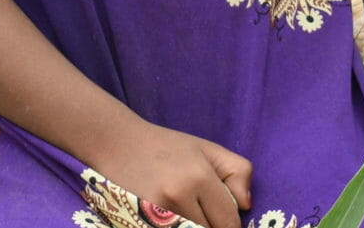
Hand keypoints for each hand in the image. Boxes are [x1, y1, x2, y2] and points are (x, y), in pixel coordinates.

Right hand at [93, 123, 251, 227]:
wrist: (117, 143)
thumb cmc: (167, 147)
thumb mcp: (208, 149)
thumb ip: (238, 172)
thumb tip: (246, 205)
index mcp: (199, 176)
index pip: (229, 222)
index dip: (230, 226)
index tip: (224, 221)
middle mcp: (178, 196)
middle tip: (203, 213)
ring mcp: (155, 214)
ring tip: (189, 213)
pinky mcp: (137, 223)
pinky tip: (173, 221)